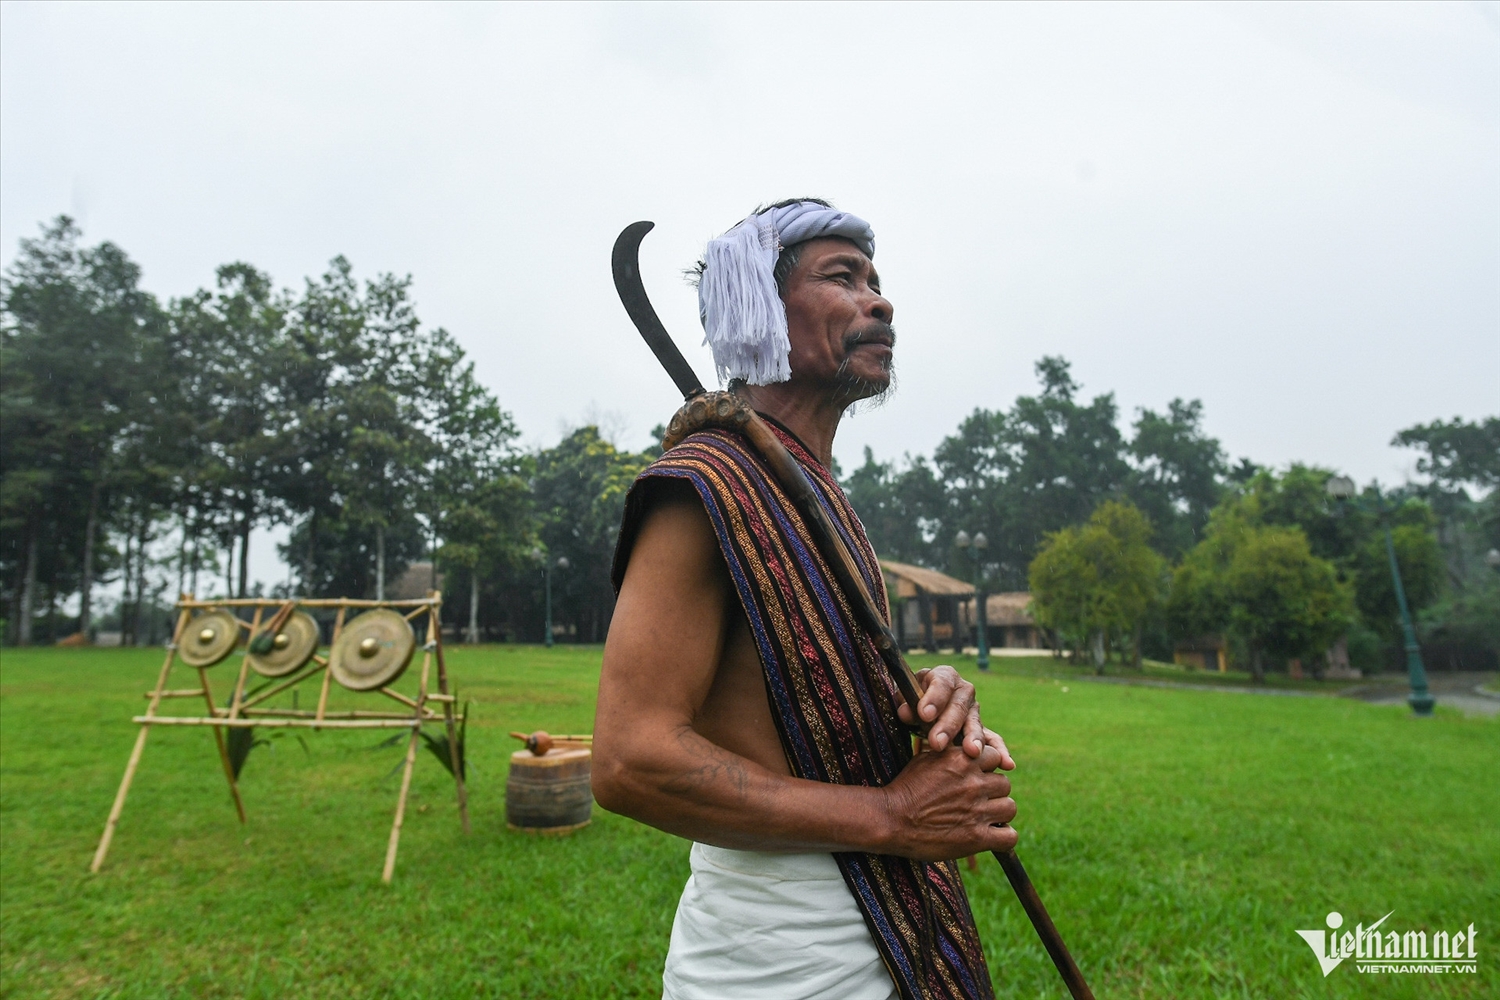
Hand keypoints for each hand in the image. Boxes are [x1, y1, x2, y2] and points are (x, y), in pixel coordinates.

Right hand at [880, 745, 1018, 860]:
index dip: (987, 768)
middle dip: (993, 792)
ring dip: (999, 813)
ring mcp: (977, 811)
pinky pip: (1009, 836)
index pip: (995, 757)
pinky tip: (990, 836)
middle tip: (977, 801)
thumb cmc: (905, 788)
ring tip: (984, 818)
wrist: (891, 819)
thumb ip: (951, 753)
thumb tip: (964, 746)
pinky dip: (1003, 837)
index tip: (977, 777)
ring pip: (1010, 807)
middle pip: (1004, 783)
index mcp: (962, 760)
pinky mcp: (977, 838)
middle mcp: (973, 783)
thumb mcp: (926, 759)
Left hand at [896, 666, 1015, 770]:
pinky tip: (1007, 763)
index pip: (941, 683)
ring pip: (974, 723)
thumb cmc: (912, 701)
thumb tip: (905, 712)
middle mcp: (964, 691)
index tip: (925, 714)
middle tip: (937, 743)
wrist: (923, 708)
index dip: (934, 698)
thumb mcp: (905, 699)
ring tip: (972, 752)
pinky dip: (1000, 751)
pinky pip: (992, 739)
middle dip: (948, 725)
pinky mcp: (981, 729)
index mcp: (944, 676)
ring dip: (973, 738)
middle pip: (958, 706)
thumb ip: (906, 705)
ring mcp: (974, 710)